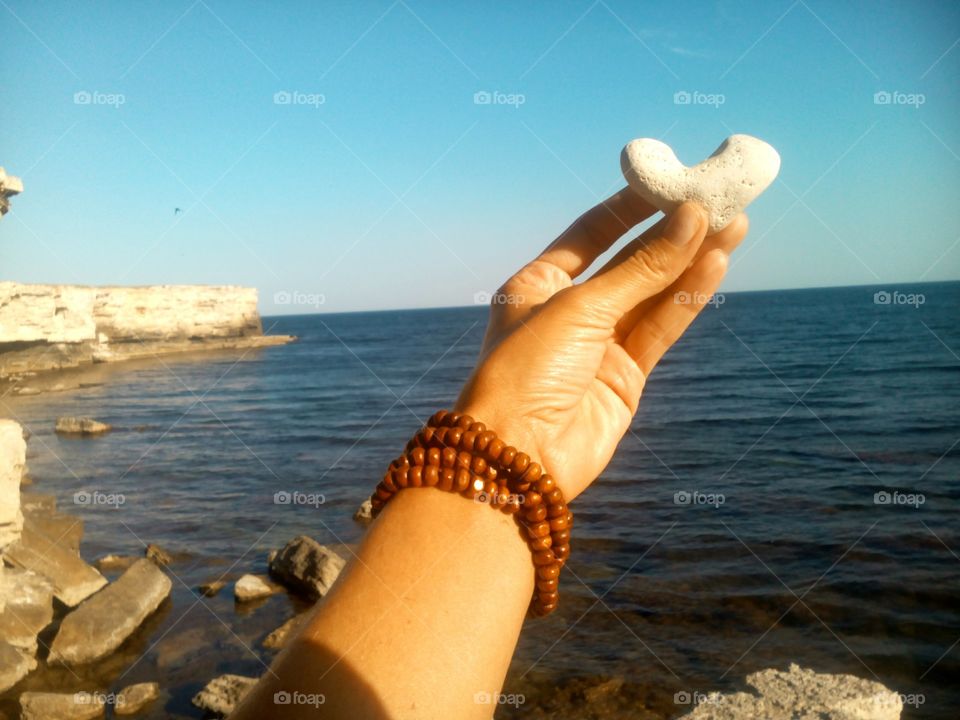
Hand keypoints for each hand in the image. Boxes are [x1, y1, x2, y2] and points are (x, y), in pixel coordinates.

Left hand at [455, 189, 747, 500]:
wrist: (519, 456)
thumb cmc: (527, 371)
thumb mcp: (581, 308)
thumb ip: (641, 269)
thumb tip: (690, 220)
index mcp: (539, 284)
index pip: (592, 232)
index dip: (632, 206)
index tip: (672, 181)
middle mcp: (569, 310)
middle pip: (630, 261)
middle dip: (674, 231)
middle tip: (719, 199)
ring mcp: (599, 344)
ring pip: (653, 294)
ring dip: (692, 260)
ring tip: (734, 223)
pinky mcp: (625, 376)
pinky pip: (661, 327)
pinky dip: (688, 298)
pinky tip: (716, 264)